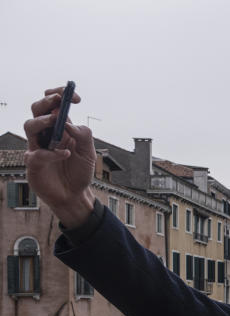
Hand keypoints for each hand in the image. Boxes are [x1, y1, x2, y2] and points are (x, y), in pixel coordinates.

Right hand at [23, 87, 95, 227]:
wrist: (75, 195)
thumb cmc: (80, 172)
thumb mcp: (89, 153)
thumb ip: (84, 135)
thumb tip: (68, 122)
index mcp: (60, 128)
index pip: (54, 104)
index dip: (61, 96)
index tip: (75, 97)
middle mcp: (46, 134)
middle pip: (37, 109)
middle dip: (47, 101)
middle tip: (59, 101)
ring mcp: (37, 147)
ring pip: (29, 125)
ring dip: (42, 121)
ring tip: (57, 121)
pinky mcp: (34, 164)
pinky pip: (37, 154)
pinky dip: (51, 153)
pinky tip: (66, 154)